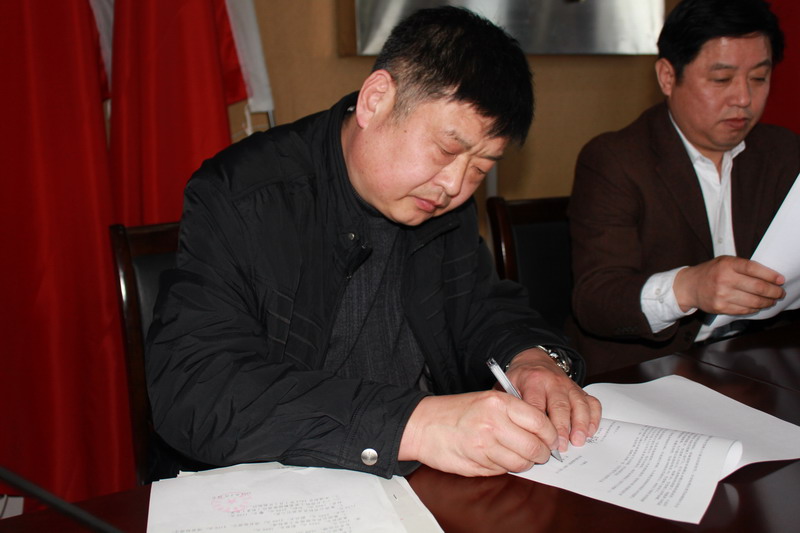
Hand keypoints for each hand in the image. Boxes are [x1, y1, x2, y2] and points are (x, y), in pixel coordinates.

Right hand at [399, 390, 558, 475]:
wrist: (423, 424)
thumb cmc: (455, 411)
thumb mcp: (486, 400)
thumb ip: (514, 412)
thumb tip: (543, 431)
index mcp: (499, 403)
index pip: (540, 422)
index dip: (551, 435)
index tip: (551, 439)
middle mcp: (493, 423)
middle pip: (534, 447)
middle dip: (541, 454)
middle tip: (540, 452)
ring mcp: (485, 445)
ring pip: (521, 463)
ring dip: (524, 463)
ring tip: (518, 456)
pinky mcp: (477, 464)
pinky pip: (503, 471)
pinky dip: (505, 467)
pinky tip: (497, 457)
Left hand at [505, 348, 600, 452]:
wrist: (533, 361)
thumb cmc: (520, 379)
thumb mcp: (506, 387)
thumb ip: (509, 406)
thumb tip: (514, 433)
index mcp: (532, 381)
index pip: (536, 404)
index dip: (539, 426)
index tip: (540, 442)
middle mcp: (553, 382)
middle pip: (560, 406)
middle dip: (561, 428)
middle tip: (560, 447)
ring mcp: (569, 386)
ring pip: (579, 404)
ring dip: (580, 425)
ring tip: (577, 441)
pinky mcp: (580, 390)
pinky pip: (592, 403)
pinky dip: (594, 418)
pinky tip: (590, 432)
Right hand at [674, 256, 784, 314]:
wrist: (689, 286)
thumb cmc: (710, 272)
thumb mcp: (724, 261)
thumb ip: (743, 266)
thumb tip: (769, 277)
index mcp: (727, 264)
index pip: (754, 269)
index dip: (770, 275)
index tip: (780, 280)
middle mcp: (724, 279)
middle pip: (757, 287)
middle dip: (773, 291)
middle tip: (780, 293)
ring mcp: (722, 295)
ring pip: (753, 301)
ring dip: (767, 302)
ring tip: (771, 300)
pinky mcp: (721, 307)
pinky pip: (744, 310)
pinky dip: (754, 308)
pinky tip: (758, 305)